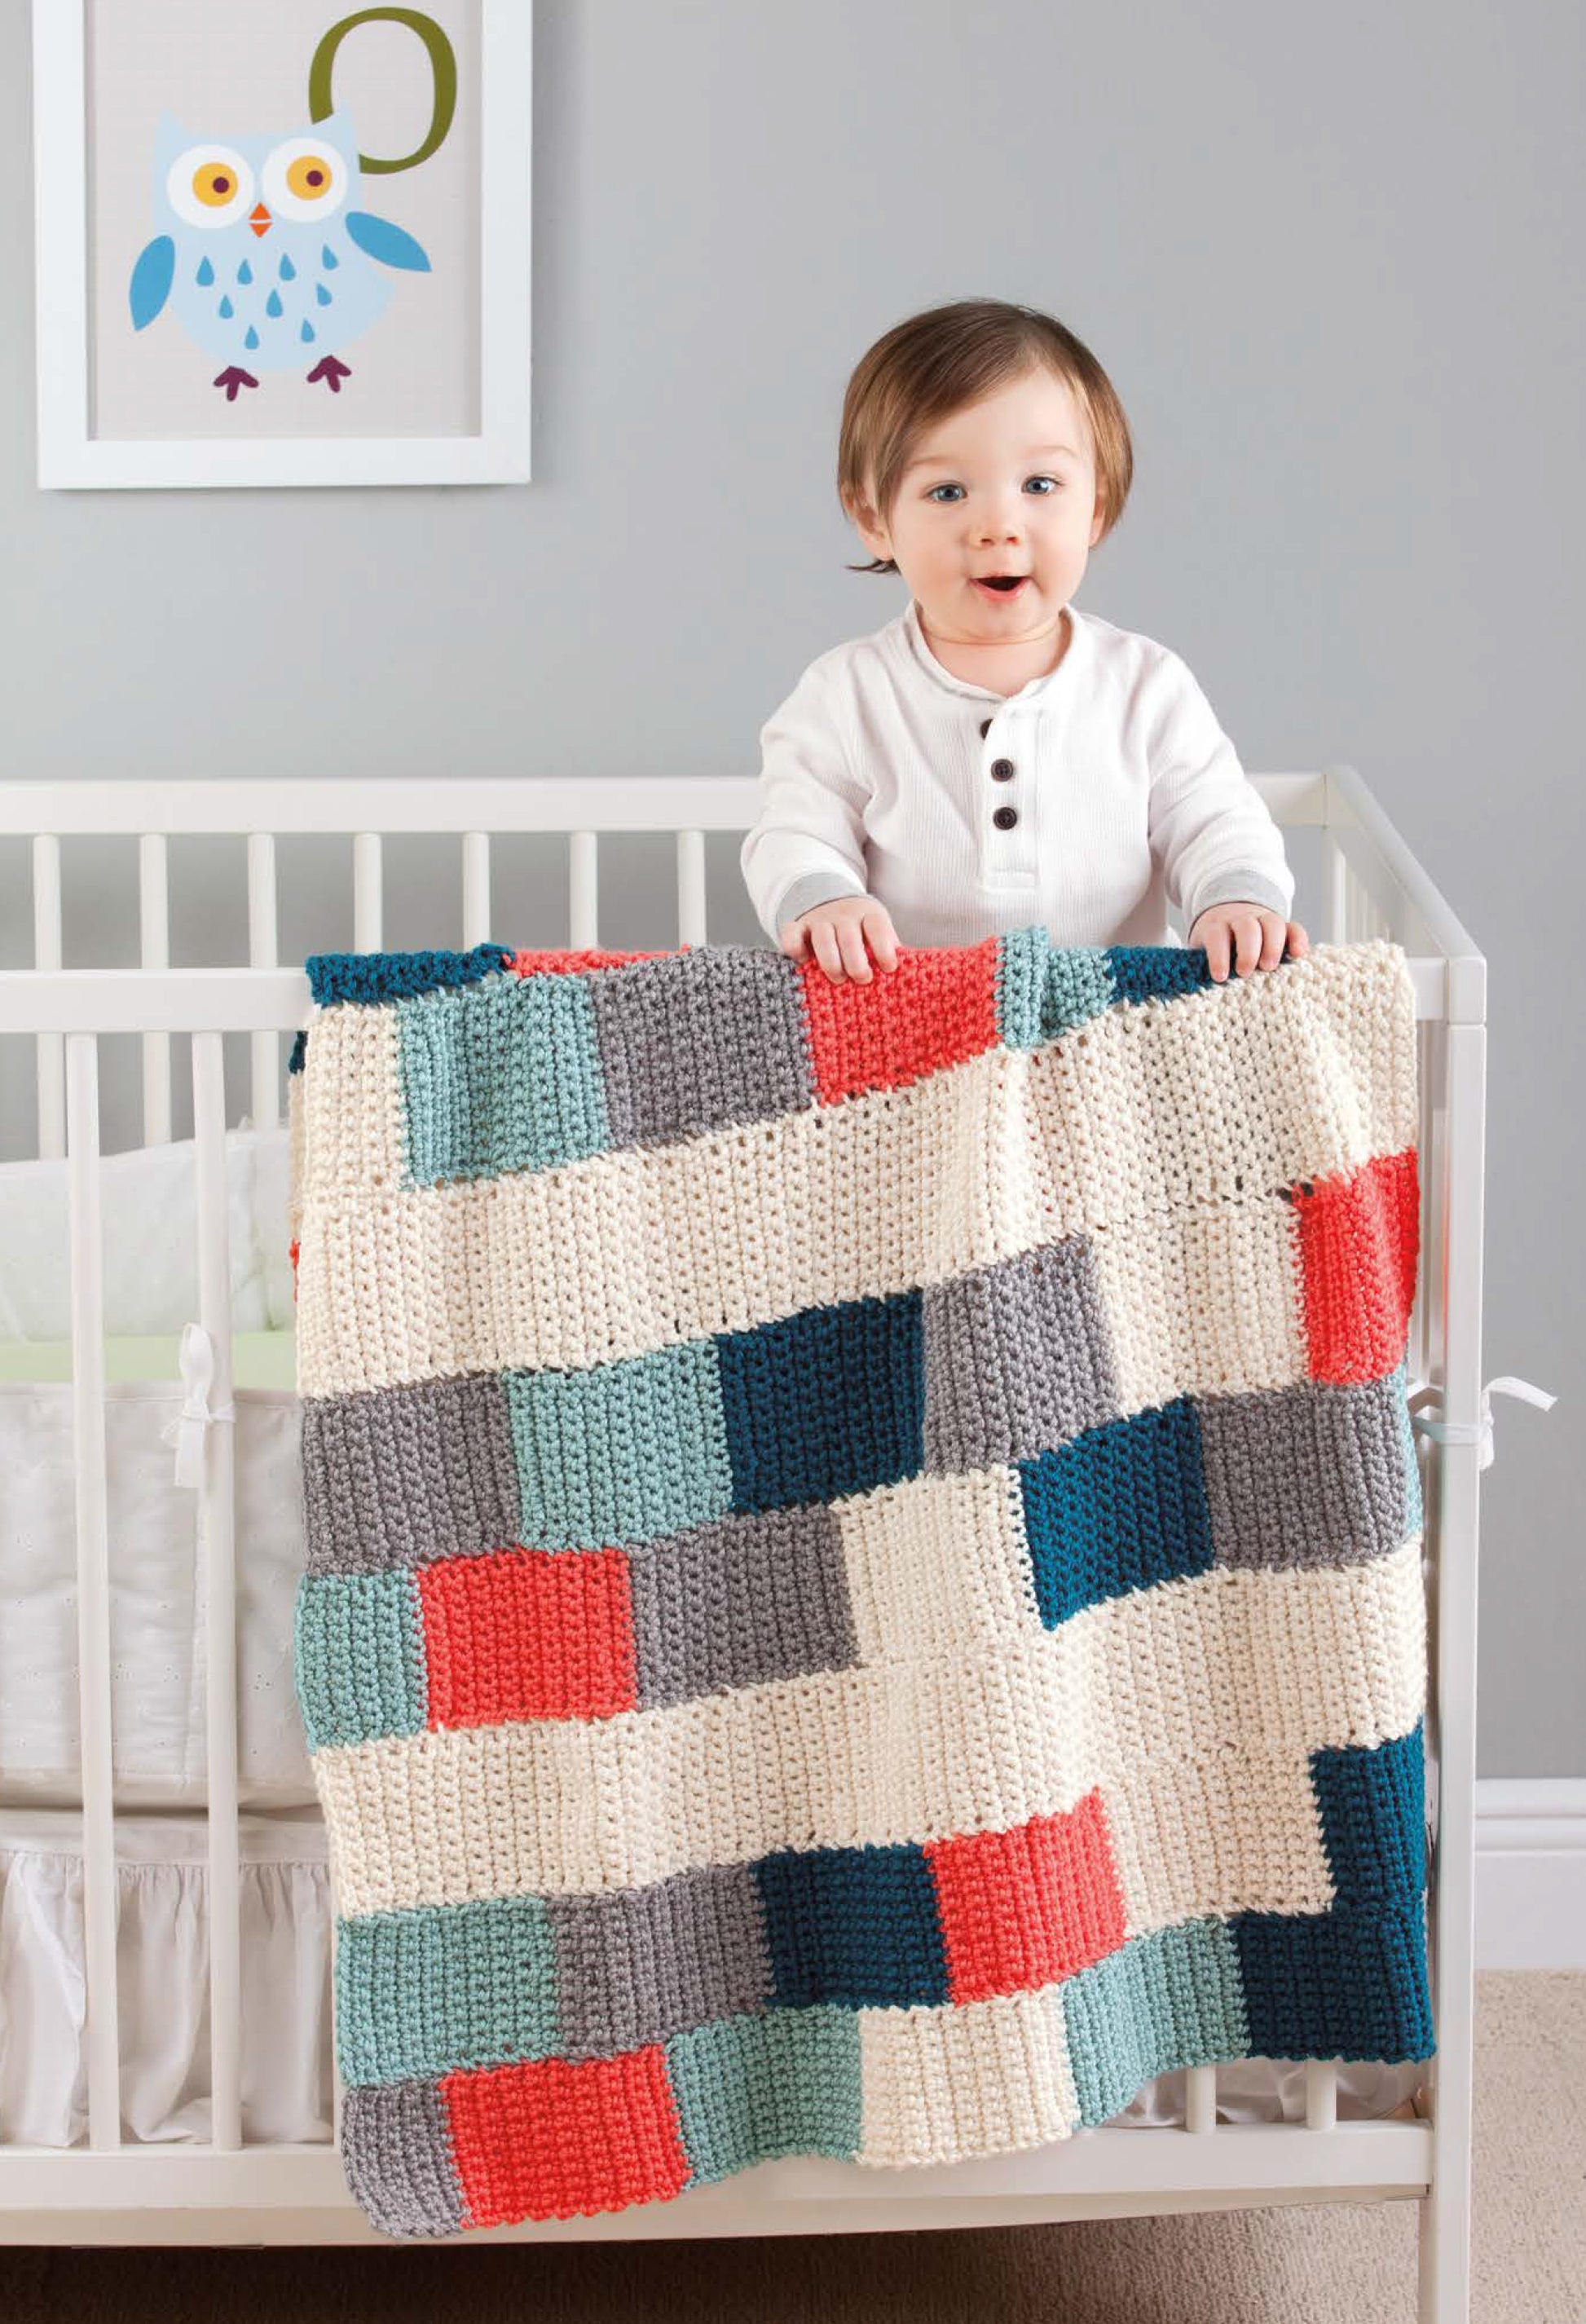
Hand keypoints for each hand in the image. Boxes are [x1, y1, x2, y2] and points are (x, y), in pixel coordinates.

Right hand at [780, 895, 900, 983]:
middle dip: (856, 962)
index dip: (884, 948)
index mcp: (869, 914)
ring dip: (831, 963)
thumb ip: (889, 948)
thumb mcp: (879, 931)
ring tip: (839, 979)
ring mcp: (819, 918)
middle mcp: (843, 914)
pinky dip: (794, 950)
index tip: (888, 968)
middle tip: (862, 979)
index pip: (877, 927)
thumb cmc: (862, 929)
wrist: (831, 901)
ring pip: (822, 938)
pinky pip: (791, 934)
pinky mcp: (798, 925)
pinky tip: (804, 963)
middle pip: (849, 937)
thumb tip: (907, 974)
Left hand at [1188, 903, 1309, 982]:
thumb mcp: (1200, 951)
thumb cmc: (1213, 946)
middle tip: (1245, 972)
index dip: (1218, 955)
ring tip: (1269, 967)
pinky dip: (1298, 939)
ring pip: (1272, 923)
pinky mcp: (1282, 927)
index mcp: (1217, 926)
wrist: (1227, 917)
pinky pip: (1294, 927)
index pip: (1216, 936)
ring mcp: (1263, 920)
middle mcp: (1241, 919)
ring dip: (1273, 945)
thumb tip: (1195, 992)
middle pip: (1247, 927)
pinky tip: (1299, 954)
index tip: (1220, 977)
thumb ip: (1199, 965)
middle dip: (1248, 950)